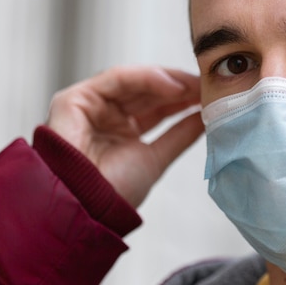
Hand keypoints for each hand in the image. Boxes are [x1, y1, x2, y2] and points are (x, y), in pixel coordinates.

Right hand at [47, 66, 203, 207]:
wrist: (86, 206)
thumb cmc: (114, 190)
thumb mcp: (157, 158)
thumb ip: (181, 135)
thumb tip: (205, 116)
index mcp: (123, 131)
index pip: (157, 106)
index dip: (183, 98)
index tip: (210, 95)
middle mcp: (106, 115)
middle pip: (147, 91)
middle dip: (179, 86)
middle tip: (207, 84)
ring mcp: (90, 105)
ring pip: (134, 81)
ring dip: (168, 80)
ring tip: (195, 85)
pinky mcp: (75, 98)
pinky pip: (117, 78)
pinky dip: (147, 78)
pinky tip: (174, 86)